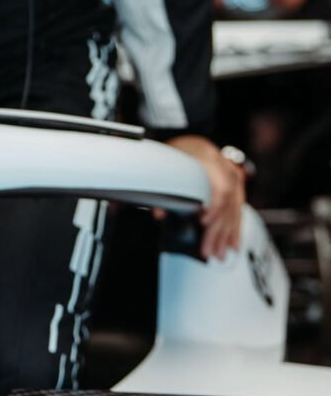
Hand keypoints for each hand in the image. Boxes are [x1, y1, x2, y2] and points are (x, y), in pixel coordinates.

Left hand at [165, 135, 245, 259]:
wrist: (193, 141)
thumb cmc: (179, 152)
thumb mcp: (168, 162)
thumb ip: (164, 187)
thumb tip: (158, 213)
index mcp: (209, 160)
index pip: (220, 188)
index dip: (214, 208)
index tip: (203, 223)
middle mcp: (226, 169)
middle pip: (226, 205)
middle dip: (217, 231)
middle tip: (208, 251)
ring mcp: (234, 178)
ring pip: (233, 211)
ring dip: (225, 236)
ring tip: (219, 254)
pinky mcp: (237, 187)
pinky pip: (238, 211)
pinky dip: (234, 229)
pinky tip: (233, 245)